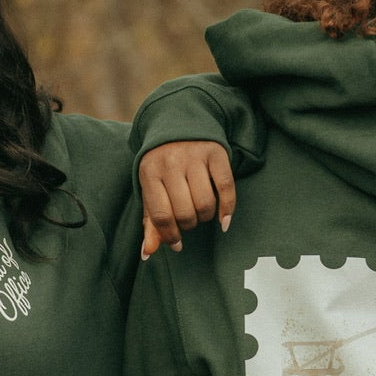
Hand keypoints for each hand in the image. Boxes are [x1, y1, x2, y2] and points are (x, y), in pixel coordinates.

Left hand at [138, 140, 236, 258]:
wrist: (180, 122)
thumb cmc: (163, 164)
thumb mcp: (151, 188)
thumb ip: (150, 221)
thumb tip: (147, 254)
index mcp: (149, 173)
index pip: (160, 214)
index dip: (169, 235)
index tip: (176, 243)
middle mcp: (171, 163)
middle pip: (184, 212)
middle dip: (188, 225)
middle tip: (189, 221)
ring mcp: (194, 157)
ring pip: (205, 203)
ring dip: (205, 217)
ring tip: (201, 213)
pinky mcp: (216, 153)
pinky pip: (226, 188)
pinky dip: (227, 209)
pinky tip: (223, 220)